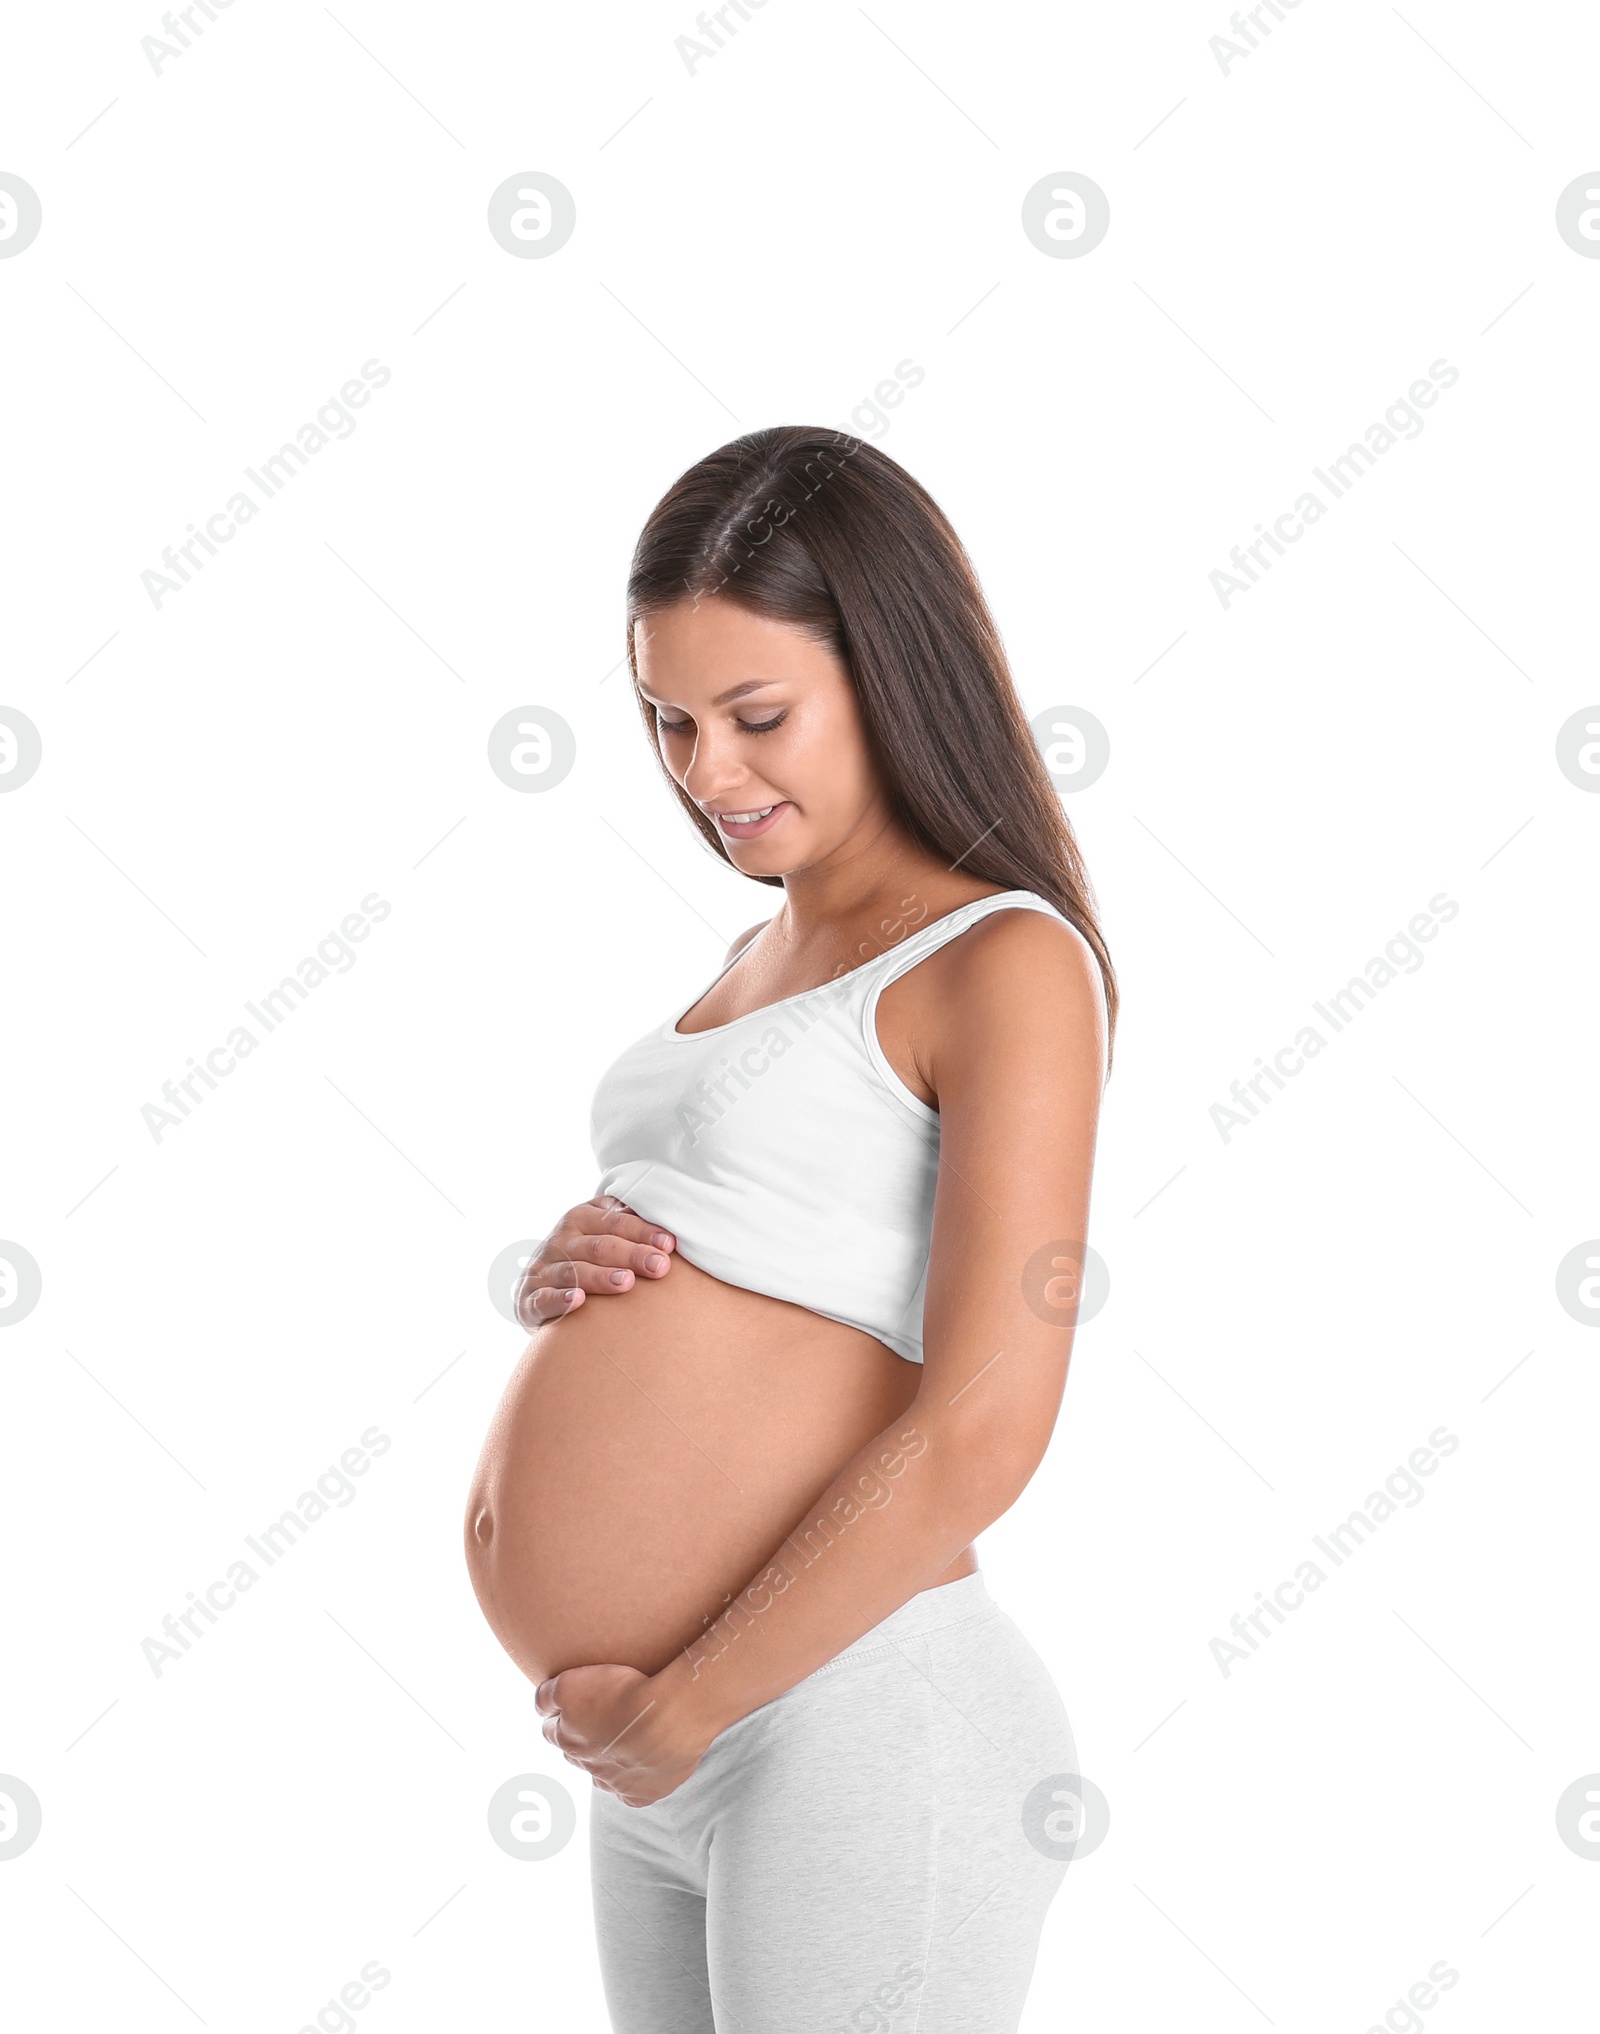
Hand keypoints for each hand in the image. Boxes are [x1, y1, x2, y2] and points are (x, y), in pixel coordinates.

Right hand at [515, 1197, 675, 1325]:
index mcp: (582, 1218)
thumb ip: (627, 1222)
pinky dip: (560, 1299)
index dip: (643, 1232)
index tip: (669, 1244)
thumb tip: (669, 1219)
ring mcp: (543, 1269)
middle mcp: (561, 1240)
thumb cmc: (584, 1257)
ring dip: (601, 1276)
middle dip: (632, 1255)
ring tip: (626, 1283)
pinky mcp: (529, 1298)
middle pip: (600, 1246)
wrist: (536, 1289)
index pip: (616, 1222)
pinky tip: (579, 1301)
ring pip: (574, 1271)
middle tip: (659, 1267)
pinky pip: (544, 1298)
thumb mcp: (601, 1232)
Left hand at [535, 1664, 711, 1807]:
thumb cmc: (623, 1692)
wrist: (670, 1717)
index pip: (551, 1730)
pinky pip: (632, 1795)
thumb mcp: (569, 1682)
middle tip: (603, 1717)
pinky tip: (643, 1766)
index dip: (561, 1716)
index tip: (576, 1703)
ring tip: (626, 1738)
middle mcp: (587, 1765)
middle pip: (575, 1753)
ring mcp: (615, 1783)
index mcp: (567, 1738)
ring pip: (603, 1775)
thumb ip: (546, 1696)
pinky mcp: (642, 1794)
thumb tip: (540, 1709)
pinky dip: (634, 1783)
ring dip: (608, 1760)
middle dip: (582, 1738)